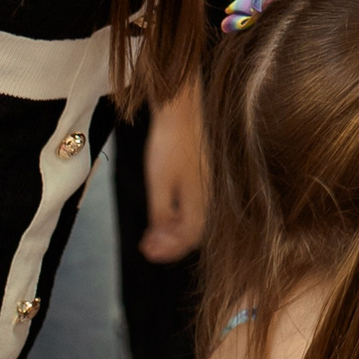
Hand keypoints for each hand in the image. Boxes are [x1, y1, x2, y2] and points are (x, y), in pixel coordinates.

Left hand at [139, 78, 208, 261]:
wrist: (183, 108)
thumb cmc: (170, 144)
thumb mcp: (159, 185)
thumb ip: (162, 216)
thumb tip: (158, 241)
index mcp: (203, 202)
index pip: (188, 239)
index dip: (166, 249)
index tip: (146, 251)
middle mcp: (212, 196)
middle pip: (194, 231)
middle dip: (170, 241)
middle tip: (146, 244)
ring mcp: (211, 184)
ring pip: (196, 217)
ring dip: (175, 228)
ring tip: (153, 229)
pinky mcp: (208, 173)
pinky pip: (197, 202)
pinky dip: (181, 212)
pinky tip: (167, 207)